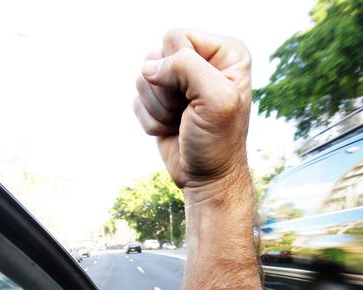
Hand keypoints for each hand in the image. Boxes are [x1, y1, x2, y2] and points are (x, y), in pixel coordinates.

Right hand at [134, 29, 251, 201]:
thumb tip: (148, 68)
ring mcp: (179, 81)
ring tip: (180, 121)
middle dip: (165, 90)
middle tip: (187, 111)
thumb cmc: (217, 142)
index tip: (196, 96)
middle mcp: (201, 61)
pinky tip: (171, 129)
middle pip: (155, 56)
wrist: (207, 179)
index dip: (177, 67)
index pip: (176, 37)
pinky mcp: (160, 100)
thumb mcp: (215, 99)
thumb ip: (185, 67)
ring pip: (142, 77)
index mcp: (225, 52)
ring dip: (157, 108)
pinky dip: (150, 120)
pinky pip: (136, 99)